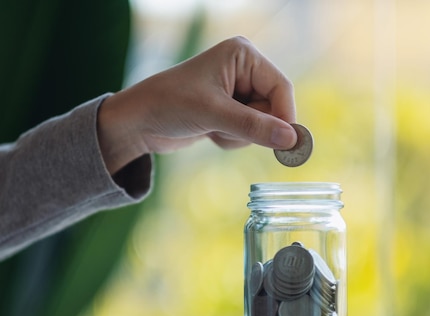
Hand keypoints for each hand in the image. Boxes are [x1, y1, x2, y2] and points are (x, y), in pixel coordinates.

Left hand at [98, 36, 296, 173]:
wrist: (137, 122)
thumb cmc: (169, 105)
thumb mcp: (213, 115)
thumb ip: (254, 126)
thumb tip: (291, 139)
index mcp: (242, 55)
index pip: (281, 87)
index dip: (284, 116)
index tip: (287, 145)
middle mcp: (243, 69)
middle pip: (274, 107)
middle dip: (252, 127)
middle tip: (225, 130)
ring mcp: (236, 91)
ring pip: (261, 124)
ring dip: (239, 135)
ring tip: (211, 128)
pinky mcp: (228, 111)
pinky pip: (247, 133)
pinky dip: (230, 139)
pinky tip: (209, 133)